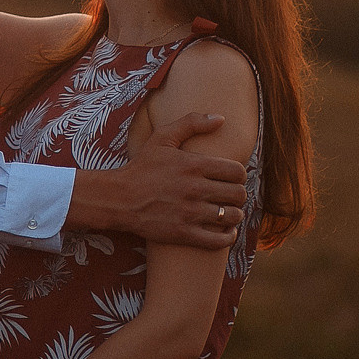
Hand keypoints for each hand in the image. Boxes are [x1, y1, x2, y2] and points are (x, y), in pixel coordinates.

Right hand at [69, 112, 245, 248]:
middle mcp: (195, 189)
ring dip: (235, 215)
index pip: (237, 171)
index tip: (233, 178)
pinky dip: (228, 237)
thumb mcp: (162, 137)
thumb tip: (221, 118)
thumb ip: (192, 123)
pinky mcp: (184, 234)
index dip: (240, 175)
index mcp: (194, 165)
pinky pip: (218, 240)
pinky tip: (227, 231)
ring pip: (231, 216)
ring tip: (229, 212)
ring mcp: (190, 213)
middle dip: (239, 194)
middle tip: (232, 195)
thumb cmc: (142, 167)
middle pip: (238, 194)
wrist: (119, 198)